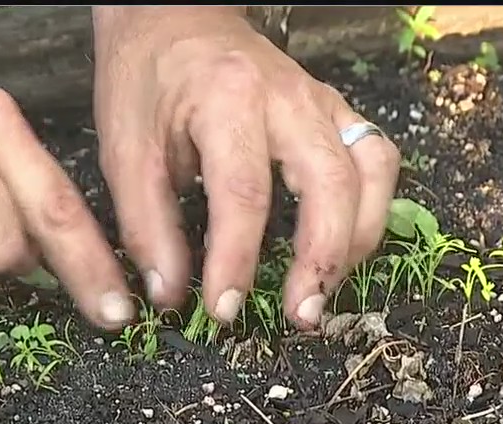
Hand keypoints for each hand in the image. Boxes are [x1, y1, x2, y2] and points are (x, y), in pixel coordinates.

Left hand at [92, 6, 400, 329]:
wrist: (172, 17)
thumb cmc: (147, 78)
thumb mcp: (125, 149)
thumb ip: (146, 226)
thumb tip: (170, 295)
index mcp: (227, 99)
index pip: (243, 194)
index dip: (237, 261)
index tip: (224, 309)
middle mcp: (287, 97)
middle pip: (329, 184)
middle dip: (321, 259)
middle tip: (301, 314)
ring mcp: (321, 102)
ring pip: (371, 172)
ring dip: (358, 240)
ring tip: (326, 290)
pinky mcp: (336, 112)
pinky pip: (377, 161)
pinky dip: (371, 210)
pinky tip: (343, 246)